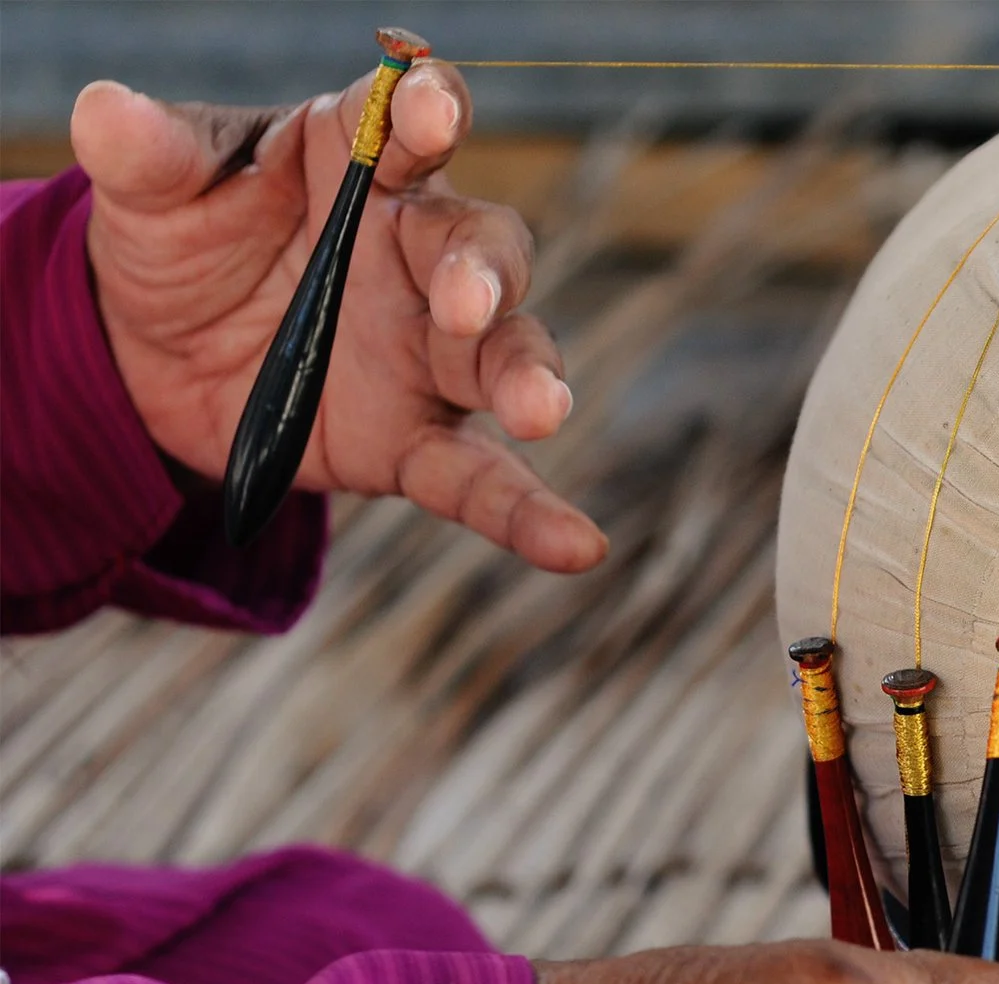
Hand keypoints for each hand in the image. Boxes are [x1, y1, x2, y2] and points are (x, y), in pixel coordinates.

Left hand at [70, 62, 606, 572]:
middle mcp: (417, 258)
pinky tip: (578, 545)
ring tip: (540, 409)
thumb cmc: (180, 241)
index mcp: (360, 171)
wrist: (154, 355)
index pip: (415, 127)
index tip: (427, 110)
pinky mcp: (417, 442)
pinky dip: (531, 515)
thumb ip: (145, 156)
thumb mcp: (149, 195)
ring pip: (503, 356)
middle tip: (463, 302)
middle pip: (483, 250)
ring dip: (529, 377)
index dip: (431, 112)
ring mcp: (429, 355)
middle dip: (485, 273)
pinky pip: (482, 479)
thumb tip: (108, 114)